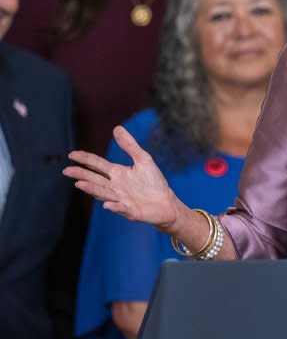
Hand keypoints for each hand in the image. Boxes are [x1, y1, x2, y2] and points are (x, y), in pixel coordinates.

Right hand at [63, 125, 178, 229]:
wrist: (166, 202)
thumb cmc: (153, 182)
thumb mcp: (143, 159)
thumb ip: (130, 145)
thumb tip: (116, 128)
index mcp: (117, 174)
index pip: (98, 165)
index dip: (85, 159)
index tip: (71, 154)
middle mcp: (115, 186)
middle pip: (95, 179)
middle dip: (81, 175)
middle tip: (67, 170)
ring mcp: (121, 199)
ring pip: (104, 193)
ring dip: (92, 189)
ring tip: (79, 184)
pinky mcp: (131, 210)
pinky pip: (121, 208)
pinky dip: (114, 207)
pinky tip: (108, 205)